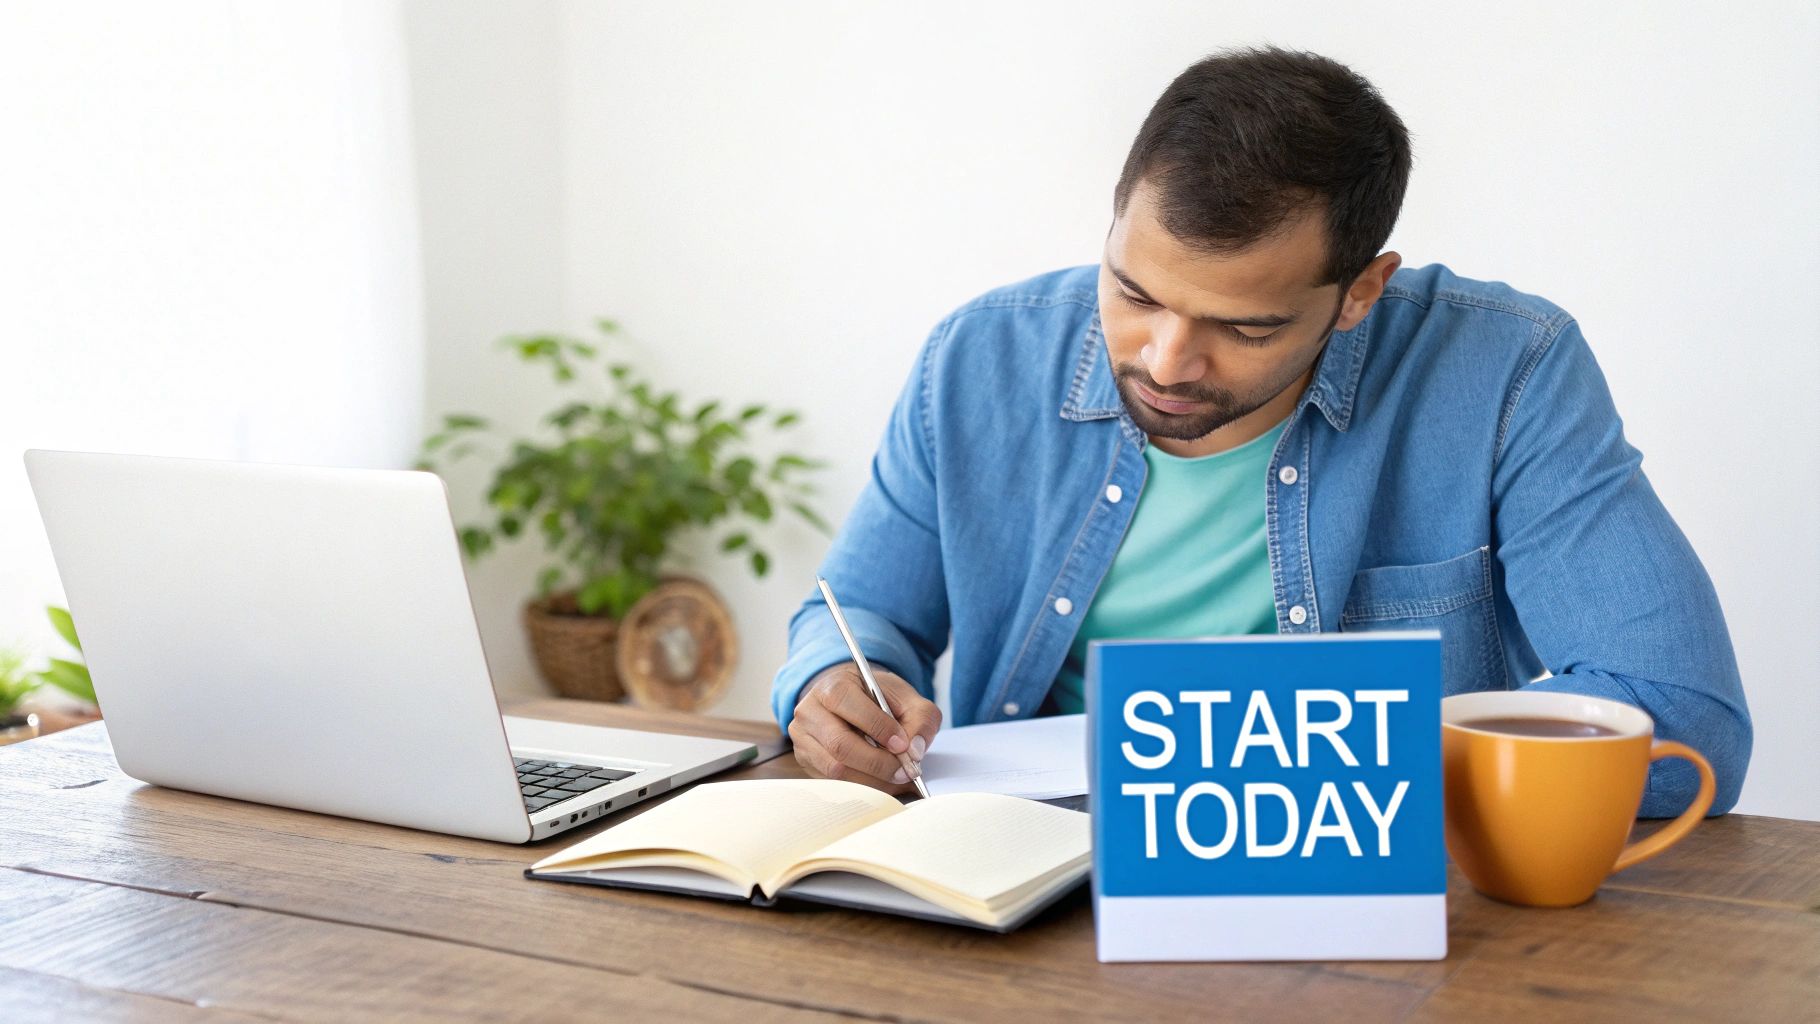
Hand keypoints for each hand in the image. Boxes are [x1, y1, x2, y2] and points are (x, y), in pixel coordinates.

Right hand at [788, 663, 941, 793]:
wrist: (855, 704)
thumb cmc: (880, 700)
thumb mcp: (906, 699)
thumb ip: (920, 720)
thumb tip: (914, 752)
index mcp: (832, 687)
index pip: (848, 705)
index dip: (878, 728)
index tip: (903, 745)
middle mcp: (810, 712)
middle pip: (840, 745)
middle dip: (878, 763)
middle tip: (906, 771)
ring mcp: (803, 740)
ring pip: (835, 769)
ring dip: (872, 780)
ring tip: (897, 778)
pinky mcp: (806, 762)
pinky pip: (833, 783)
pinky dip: (862, 787)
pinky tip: (882, 783)